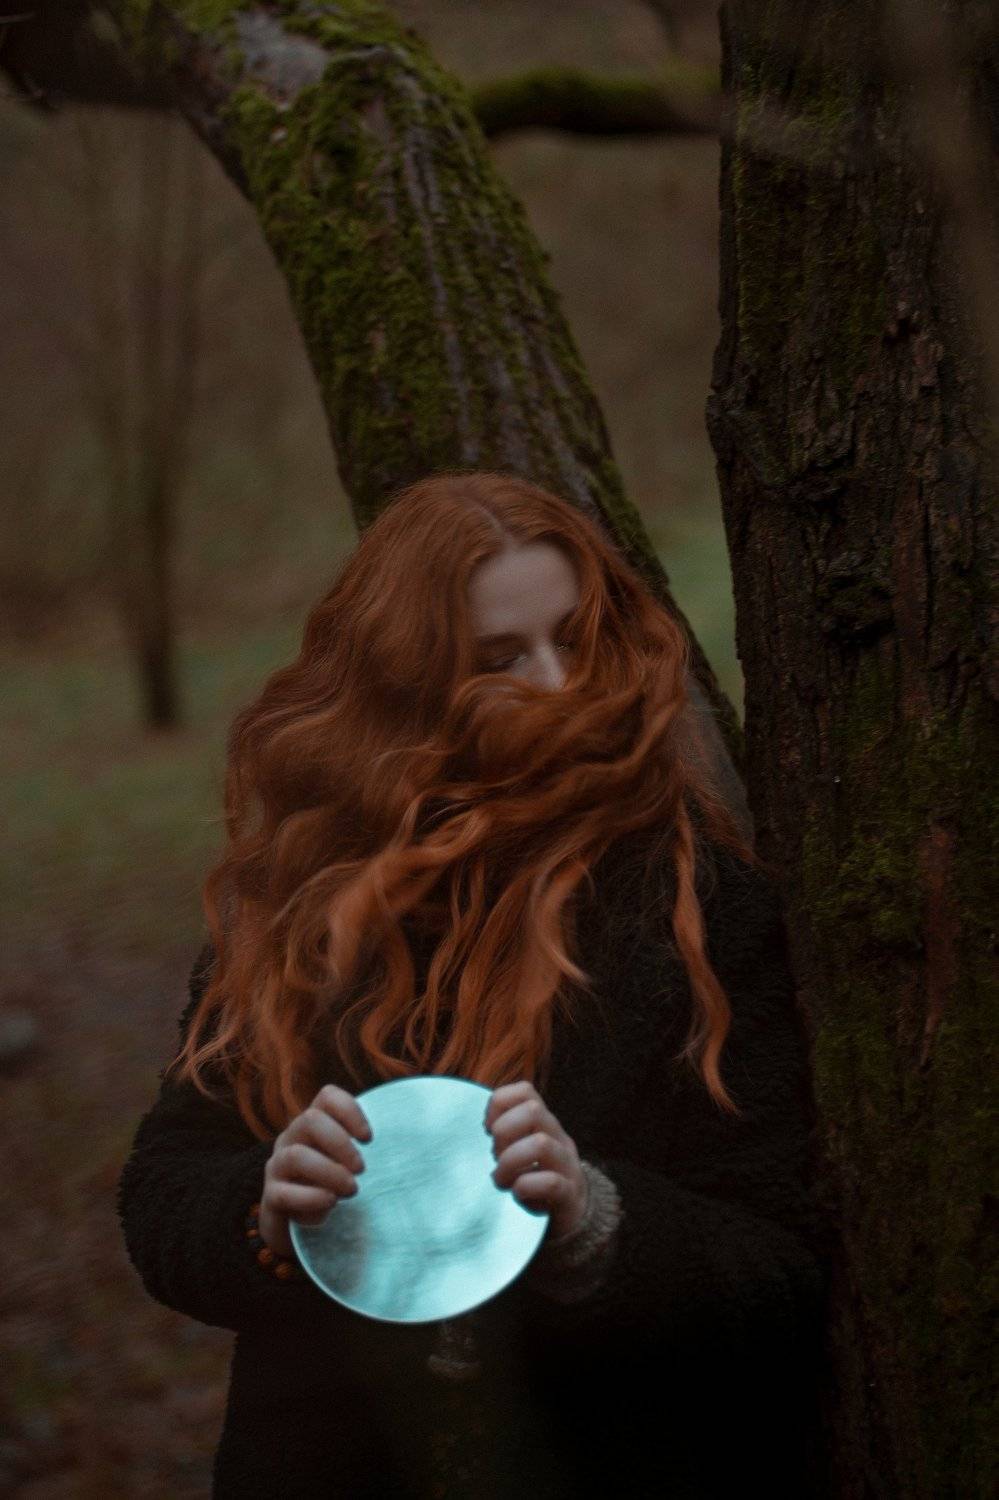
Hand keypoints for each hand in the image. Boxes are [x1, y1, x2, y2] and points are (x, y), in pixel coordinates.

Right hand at [259, 1085, 372, 1256]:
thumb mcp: (349, 1164)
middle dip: (340, 1143)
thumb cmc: (333, 1187)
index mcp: (313, 1124)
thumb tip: (419, 1142)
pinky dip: (311, 1198)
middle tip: (362, 1170)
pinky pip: (283, 1193)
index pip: (327, 1096)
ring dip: (329, 1173)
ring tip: (351, 1191)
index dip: (350, 1110)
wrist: (298, 1227)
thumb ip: (367, 1150)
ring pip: (295, 1155)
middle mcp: (291, 1138)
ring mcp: (277, 1167)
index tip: (369, 1139)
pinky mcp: (271, 1197)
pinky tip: (330, 1205)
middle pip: (310, 1119)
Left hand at [484, 1081, 588, 1241]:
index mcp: (545, 1124)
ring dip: (510, 1162)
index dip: (499, 1104)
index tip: (487, 1129)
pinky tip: (518, 1194)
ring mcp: (568, 1165)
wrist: (575, 1218)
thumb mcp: (522, 1152)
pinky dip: (526, 1187)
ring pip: (541, 1143)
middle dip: (504, 1132)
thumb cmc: (537, 1181)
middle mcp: (559, 1139)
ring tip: (501, 1180)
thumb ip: (506, 1135)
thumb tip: (478, 1127)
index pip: (525, 1091)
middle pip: (533, 1110)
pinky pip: (551, 1183)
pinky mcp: (570, 1196)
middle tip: (495, 1157)